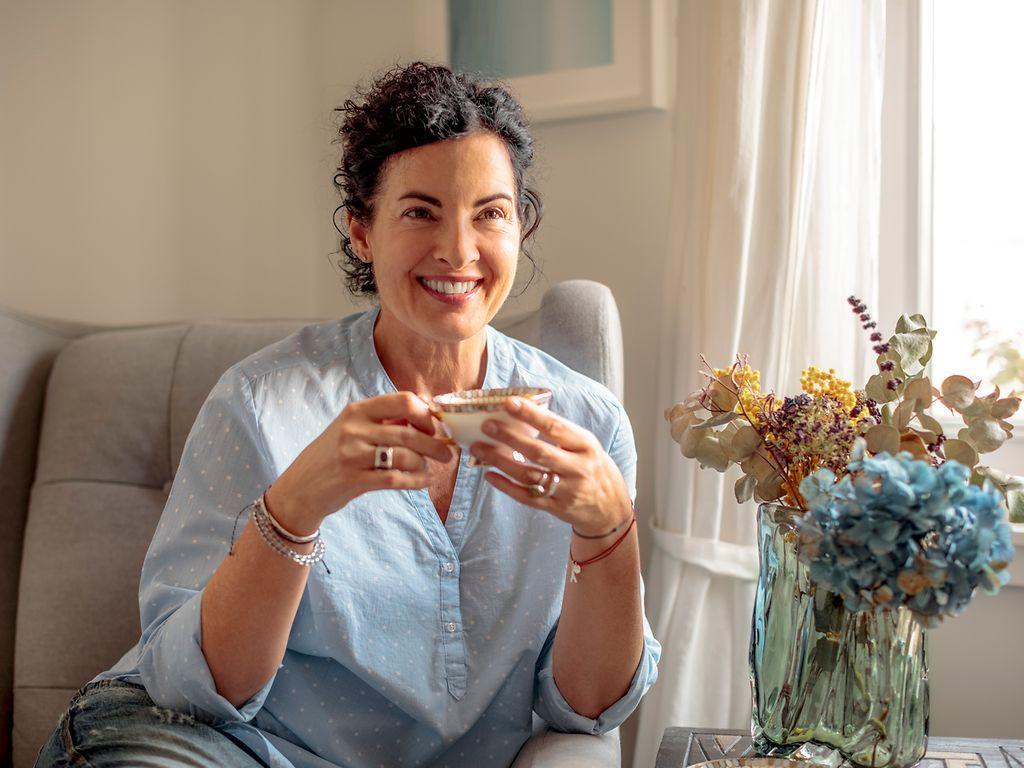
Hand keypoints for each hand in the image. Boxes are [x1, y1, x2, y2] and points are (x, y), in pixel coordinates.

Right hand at [267, 392, 454, 533]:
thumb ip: (385, 419)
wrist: (300, 488)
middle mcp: (354, 429)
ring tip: (428, 469)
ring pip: (406, 456)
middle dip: (435, 444)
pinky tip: (422, 482)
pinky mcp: (354, 481)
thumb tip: (427, 410)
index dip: (426, 414)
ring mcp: (353, 455)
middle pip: (410, 432)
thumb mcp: (352, 428)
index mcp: (357, 410)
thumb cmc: (333, 455)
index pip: (403, 400)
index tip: (434, 427)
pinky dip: (416, 481)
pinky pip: (397, 480)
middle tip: (447, 453)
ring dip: (425, 464)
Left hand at [469, 397, 630, 535]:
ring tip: (479, 448)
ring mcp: (567, 490)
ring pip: (528, 475)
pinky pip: (527, 497)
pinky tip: (489, 475)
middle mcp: (578, 468)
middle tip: (487, 425)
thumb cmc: (592, 467)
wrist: (610, 508)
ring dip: (500, 461)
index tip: (508, 402)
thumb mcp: (586, 445)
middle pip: (538, 452)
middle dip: (510, 437)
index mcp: (585, 445)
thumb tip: (523, 412)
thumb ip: (560, 432)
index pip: (555, 427)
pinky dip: (506, 486)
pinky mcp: (556, 508)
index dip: (531, 414)